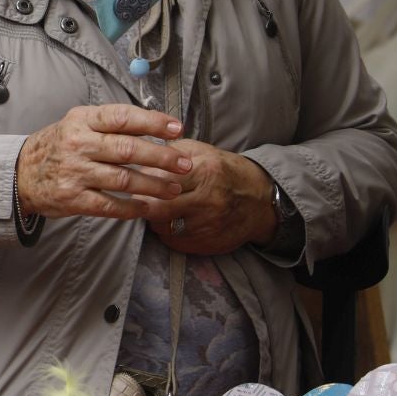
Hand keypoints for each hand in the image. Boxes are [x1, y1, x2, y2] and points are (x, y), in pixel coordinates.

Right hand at [16, 103, 191, 219]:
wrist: (20, 173)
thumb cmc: (58, 145)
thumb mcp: (77, 123)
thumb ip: (110, 123)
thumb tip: (154, 124)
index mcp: (83, 120)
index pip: (123, 117)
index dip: (153, 122)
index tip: (177, 129)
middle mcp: (79, 144)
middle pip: (128, 150)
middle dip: (162, 158)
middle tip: (185, 164)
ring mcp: (76, 173)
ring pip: (124, 180)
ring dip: (154, 185)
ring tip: (174, 188)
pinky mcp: (73, 199)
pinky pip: (110, 205)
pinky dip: (132, 208)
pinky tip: (148, 207)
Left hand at [144, 142, 275, 255]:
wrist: (259, 201)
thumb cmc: (225, 172)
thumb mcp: (203, 151)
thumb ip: (173, 151)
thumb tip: (142, 157)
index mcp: (204, 172)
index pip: (160, 179)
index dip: (143, 180)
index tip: (137, 179)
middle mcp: (206, 200)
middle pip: (157, 207)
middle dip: (143, 203)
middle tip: (142, 197)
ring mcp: (206, 226)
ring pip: (161, 227)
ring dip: (154, 219)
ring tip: (159, 209)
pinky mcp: (206, 244)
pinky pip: (173, 242)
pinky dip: (166, 232)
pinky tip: (172, 221)